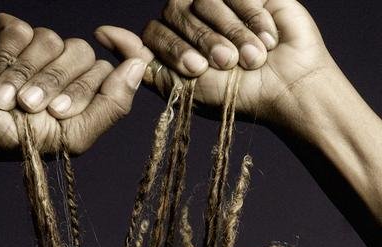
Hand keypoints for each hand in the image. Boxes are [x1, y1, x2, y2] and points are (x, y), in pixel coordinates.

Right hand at [0, 14, 146, 157]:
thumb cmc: (16, 140)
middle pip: (82, 52)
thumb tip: (139, 64)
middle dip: (55, 85)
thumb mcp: (71, 137)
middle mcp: (62, 65)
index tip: (111, 39)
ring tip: (4, 101)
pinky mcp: (7, 30)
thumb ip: (110, 107)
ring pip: (51, 40)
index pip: (112, 66)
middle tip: (32, 108)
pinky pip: (21, 30)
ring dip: (26, 76)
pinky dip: (6, 59)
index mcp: (82, 90)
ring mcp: (36, 46)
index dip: (122, 50)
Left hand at [95, 0, 336, 125]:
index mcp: (174, 43)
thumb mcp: (183, 86)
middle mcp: (192, 19)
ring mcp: (220, 1)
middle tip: (224, 64)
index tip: (198, 70)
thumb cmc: (233, 95)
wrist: (286, 87)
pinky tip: (266, 40)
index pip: (154, 30)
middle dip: (203, 40)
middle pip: (177, 9)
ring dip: (231, 32)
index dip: (173, 48)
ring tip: (251, 58)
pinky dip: (252, 18)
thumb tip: (102, 33)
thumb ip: (144, 60)